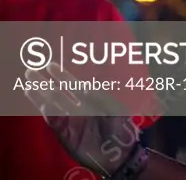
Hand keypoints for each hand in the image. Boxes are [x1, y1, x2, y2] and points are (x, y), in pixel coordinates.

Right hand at [22, 64, 141, 175]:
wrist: (119, 153)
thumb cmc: (121, 128)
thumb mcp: (116, 108)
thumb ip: (100, 97)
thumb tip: (83, 87)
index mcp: (92, 99)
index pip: (74, 85)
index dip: (62, 76)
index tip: (50, 65)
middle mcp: (78, 108)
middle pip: (58, 93)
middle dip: (45, 83)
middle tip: (31, 72)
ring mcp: (71, 121)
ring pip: (53, 106)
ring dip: (41, 96)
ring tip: (30, 86)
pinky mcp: (66, 134)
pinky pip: (55, 123)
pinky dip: (49, 114)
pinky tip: (43, 105)